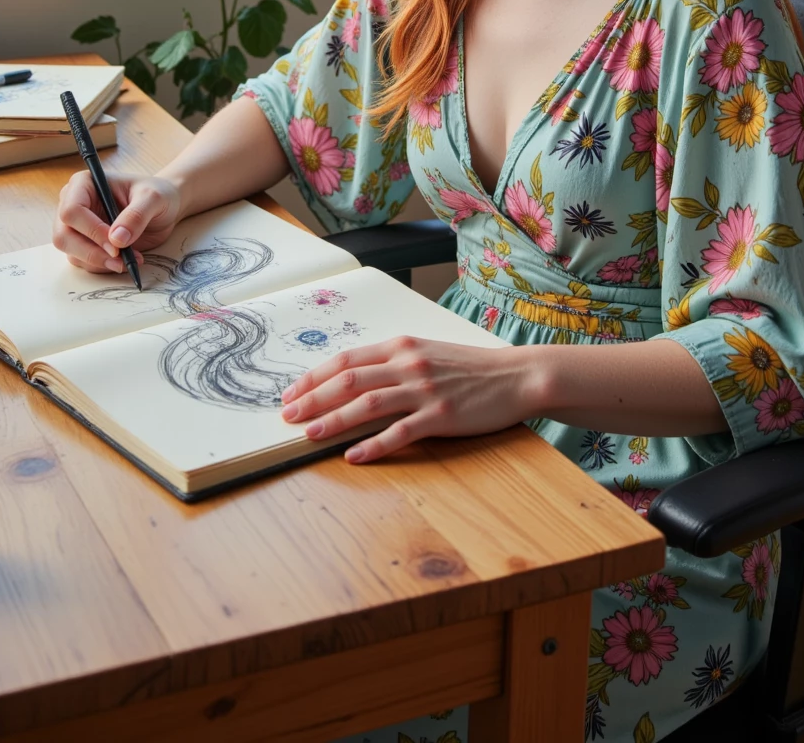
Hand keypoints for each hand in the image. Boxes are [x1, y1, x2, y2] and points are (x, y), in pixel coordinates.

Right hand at [52, 172, 181, 273]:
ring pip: (72, 253)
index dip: (91, 231)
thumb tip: (116, 239)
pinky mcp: (84, 243)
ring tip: (131, 259)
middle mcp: (73, 203)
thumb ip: (136, 215)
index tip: (116, 245)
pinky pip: (83, 262)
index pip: (71, 211)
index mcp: (84, 184)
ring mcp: (76, 226)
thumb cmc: (156, 194)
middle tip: (120, 260)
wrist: (163, 208)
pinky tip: (126, 261)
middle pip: (63, 236)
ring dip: (100, 263)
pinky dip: (104, 267)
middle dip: (92, 253)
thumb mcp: (153, 198)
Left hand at [279, 335, 534, 463]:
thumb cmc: (471, 368)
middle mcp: (408, 364)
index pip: (346, 360)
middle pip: (349, 381)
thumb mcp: (427, 354)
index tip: (292, 393)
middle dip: (313, 398)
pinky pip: (400, 432)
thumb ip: (393, 363)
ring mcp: (425, 390)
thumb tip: (354, 381)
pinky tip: (354, 456)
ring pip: (368, 404)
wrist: (516, 376)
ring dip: (334, 420)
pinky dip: (374, 445)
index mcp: (402, 346)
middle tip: (287, 416)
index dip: (314, 377)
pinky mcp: (442, 417)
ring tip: (309, 434)